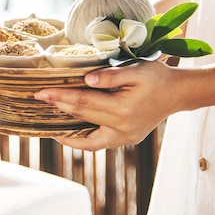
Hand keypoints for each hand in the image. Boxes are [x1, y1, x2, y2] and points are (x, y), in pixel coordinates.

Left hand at [34, 61, 181, 150]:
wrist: (177, 93)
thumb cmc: (156, 77)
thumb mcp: (136, 70)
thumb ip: (111, 76)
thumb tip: (87, 79)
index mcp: (123, 109)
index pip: (83, 103)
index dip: (60, 96)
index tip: (41, 92)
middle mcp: (121, 128)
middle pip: (82, 118)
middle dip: (58, 107)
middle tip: (37, 98)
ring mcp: (124, 137)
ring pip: (87, 139)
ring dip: (66, 130)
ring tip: (47, 121)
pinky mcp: (125, 140)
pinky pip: (98, 144)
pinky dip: (81, 140)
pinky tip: (67, 132)